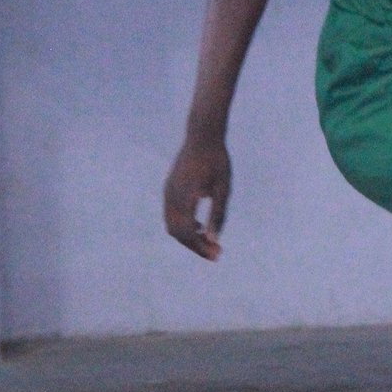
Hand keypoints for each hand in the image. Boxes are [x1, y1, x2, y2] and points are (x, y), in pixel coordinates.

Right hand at [164, 136, 231, 260]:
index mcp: (186, 197)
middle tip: (216, 253)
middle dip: (195, 246)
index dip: (201, 247)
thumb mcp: (223, 188)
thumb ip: (218, 214)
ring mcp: (168, 192)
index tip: (217, 255)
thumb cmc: (217, 161)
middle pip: (178, 233)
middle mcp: (172, 197)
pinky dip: (183, 226)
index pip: (188, 233)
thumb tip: (214, 239)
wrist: (202, 136)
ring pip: (172, 225)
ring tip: (208, 242)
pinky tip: (200, 227)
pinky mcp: (169, 189)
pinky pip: (171, 215)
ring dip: (188, 237)